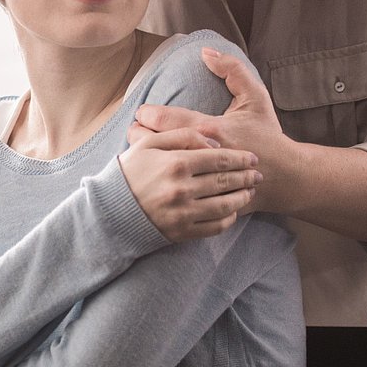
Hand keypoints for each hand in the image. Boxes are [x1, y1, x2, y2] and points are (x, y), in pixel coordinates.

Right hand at [118, 124, 260, 240]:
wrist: (109, 210)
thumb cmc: (130, 172)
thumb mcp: (149, 144)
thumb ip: (181, 136)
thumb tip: (212, 142)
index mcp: (176, 163)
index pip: (219, 158)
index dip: (240, 158)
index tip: (252, 158)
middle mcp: (182, 188)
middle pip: (225, 181)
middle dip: (246, 176)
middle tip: (258, 174)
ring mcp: (183, 212)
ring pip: (225, 205)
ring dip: (242, 197)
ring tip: (249, 191)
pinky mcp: (182, 231)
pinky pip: (215, 226)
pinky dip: (228, 219)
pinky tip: (233, 211)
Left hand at [135, 48, 297, 214]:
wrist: (286, 177)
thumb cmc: (268, 136)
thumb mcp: (256, 97)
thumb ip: (232, 70)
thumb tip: (205, 51)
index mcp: (209, 128)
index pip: (162, 119)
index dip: (145, 114)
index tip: (142, 112)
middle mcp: (200, 154)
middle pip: (152, 144)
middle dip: (137, 134)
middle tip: (134, 129)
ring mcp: (200, 178)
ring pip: (157, 168)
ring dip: (143, 157)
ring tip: (139, 148)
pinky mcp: (201, 197)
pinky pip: (170, 188)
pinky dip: (159, 180)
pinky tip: (154, 172)